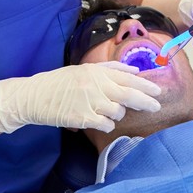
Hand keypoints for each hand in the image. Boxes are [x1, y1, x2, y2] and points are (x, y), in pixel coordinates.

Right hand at [0, 62, 160, 133]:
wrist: (34, 96)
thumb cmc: (59, 83)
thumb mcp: (84, 69)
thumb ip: (110, 68)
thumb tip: (134, 69)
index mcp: (97, 71)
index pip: (128, 77)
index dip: (145, 85)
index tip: (158, 92)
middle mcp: (96, 85)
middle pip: (130, 94)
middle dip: (146, 101)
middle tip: (156, 106)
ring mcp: (90, 101)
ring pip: (118, 111)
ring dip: (117, 114)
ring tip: (105, 112)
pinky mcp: (83, 118)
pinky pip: (106, 124)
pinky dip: (106, 124)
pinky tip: (99, 122)